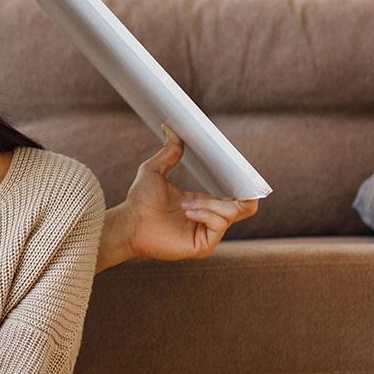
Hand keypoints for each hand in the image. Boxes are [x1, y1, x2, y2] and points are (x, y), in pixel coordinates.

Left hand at [105, 124, 259, 267]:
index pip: (238, 198)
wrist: (127, 223)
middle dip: (244, 192)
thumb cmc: (138, 201)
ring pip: (231, 213)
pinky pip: (219, 225)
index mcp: (205, 203)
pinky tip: (187, 211)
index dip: (247, 185)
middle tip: (236, 181)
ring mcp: (208, 233)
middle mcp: (210, 218)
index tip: (243, 170)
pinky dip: (206, 214)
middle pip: (246, 208)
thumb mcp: (154, 170)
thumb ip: (168, 151)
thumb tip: (171, 127)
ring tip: (184, 204)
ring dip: (209, 204)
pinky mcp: (203, 246)